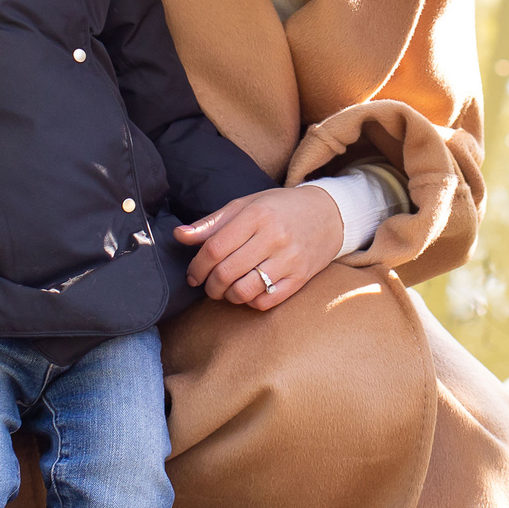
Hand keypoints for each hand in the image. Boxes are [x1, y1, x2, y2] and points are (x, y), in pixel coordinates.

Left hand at [175, 184, 344, 311]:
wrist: (329, 214)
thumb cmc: (280, 208)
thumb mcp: (245, 206)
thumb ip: (211, 223)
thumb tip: (179, 236)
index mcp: (257, 215)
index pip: (215, 248)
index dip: (197, 266)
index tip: (193, 274)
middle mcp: (274, 237)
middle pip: (226, 272)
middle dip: (209, 285)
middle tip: (207, 285)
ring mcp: (289, 259)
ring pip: (244, 290)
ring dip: (228, 296)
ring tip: (226, 290)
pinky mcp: (301, 278)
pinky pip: (266, 301)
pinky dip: (250, 302)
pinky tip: (247, 292)